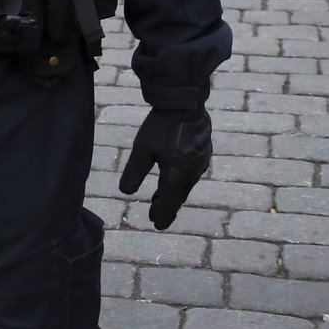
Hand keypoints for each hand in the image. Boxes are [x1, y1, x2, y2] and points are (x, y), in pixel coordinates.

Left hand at [119, 108, 211, 229]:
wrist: (186, 103)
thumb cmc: (163, 125)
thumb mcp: (142, 148)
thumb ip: (134, 171)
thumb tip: (125, 192)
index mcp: (177, 175)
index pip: (169, 203)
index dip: (162, 215)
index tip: (157, 225)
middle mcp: (192, 173)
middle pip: (178, 196)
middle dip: (166, 207)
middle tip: (156, 217)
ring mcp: (200, 163)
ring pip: (184, 185)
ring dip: (172, 194)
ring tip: (160, 201)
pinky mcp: (203, 153)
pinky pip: (190, 174)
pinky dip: (180, 181)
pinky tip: (173, 179)